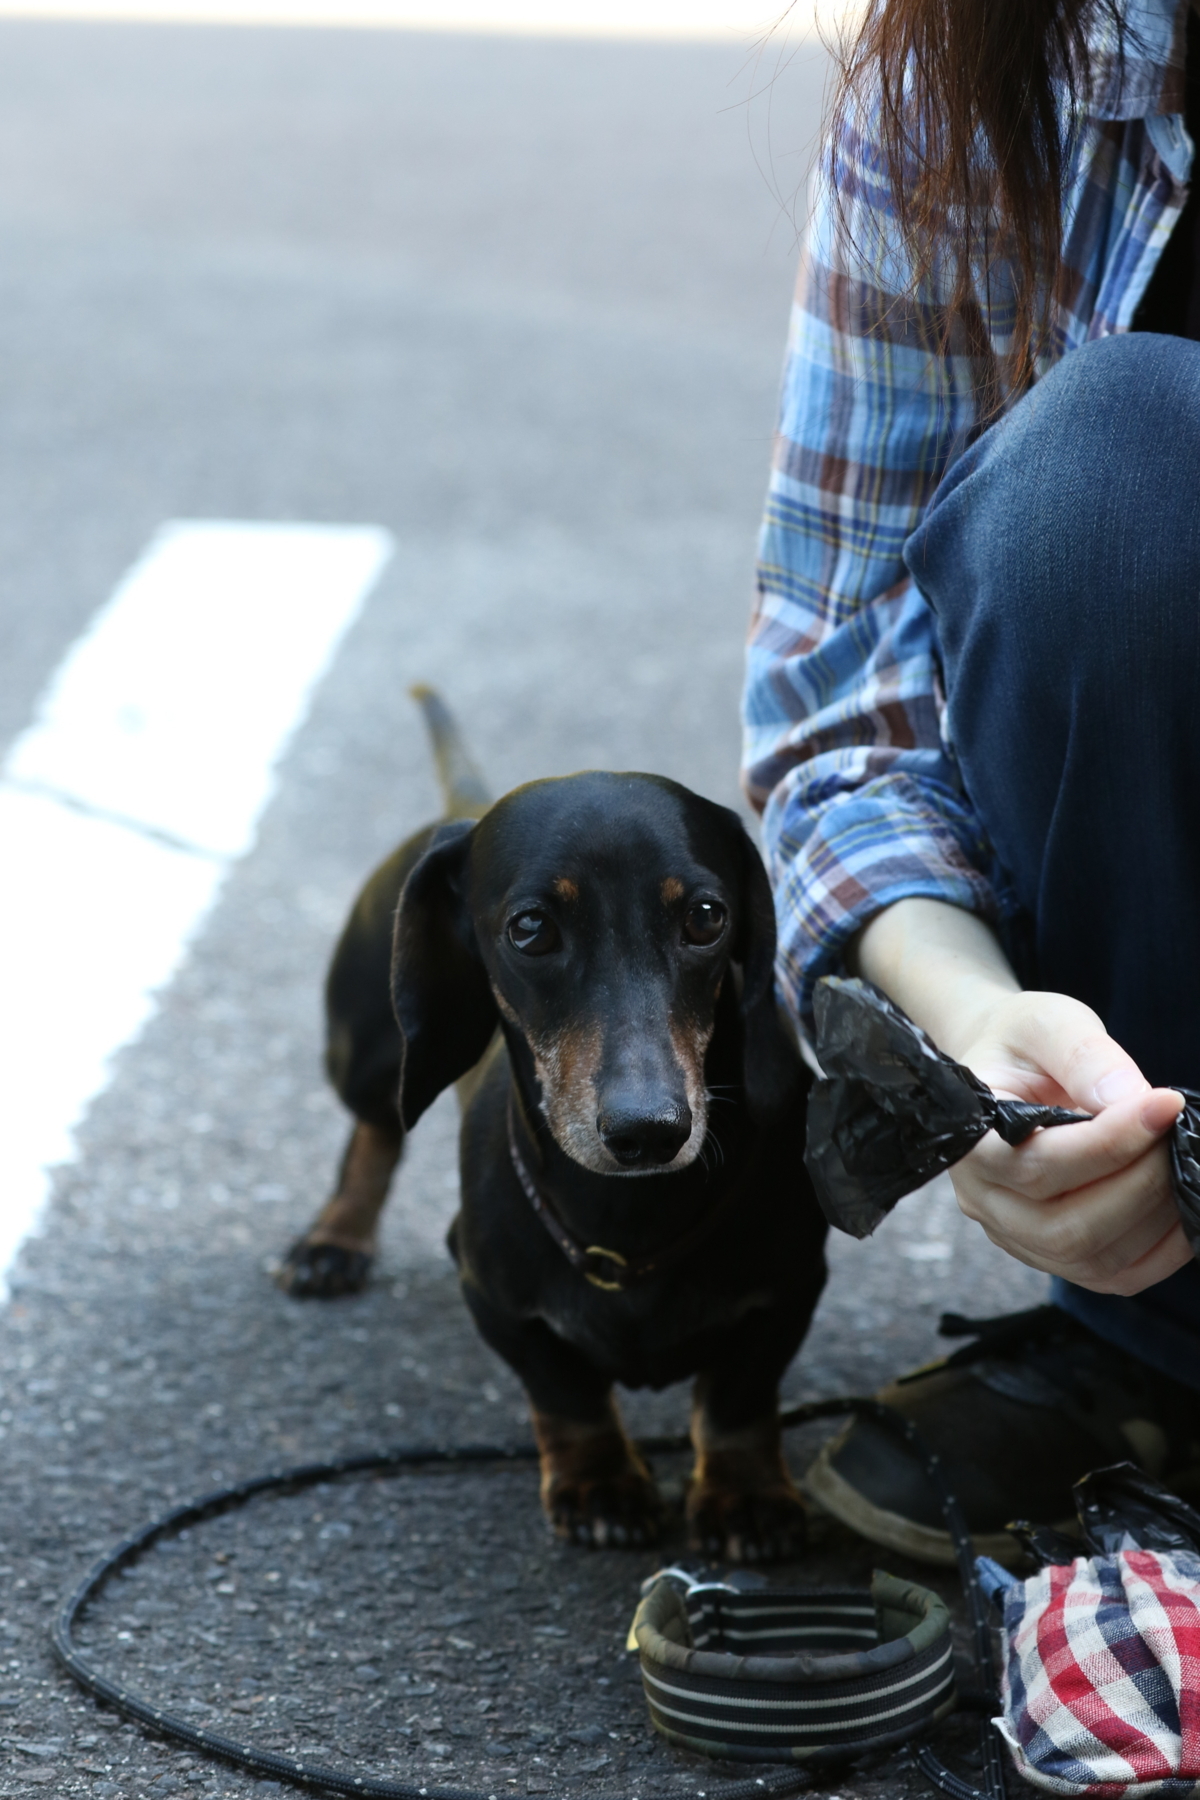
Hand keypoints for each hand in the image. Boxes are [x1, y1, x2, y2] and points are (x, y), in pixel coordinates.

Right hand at [850, 897, 1191, 1295]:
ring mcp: (1015, 1235)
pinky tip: (1180, 1203)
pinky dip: (1161, 1250)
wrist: (1004, 1067)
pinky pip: (1112, 1276)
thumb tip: (1132, 1101)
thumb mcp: (1046, 1023)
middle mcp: (983, 1201)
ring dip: (1154, 1215)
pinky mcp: (1051, 1254)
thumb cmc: (1021, 1043)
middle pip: (1067, 1226)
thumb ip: (1083, 1055)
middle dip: (1140, 1182)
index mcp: (969, 1142)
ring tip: (1178, 1160)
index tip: (1166, 1103)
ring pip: (1091, 1258)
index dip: (1110, 1142)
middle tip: (1176, 1131)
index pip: (1039, 1165)